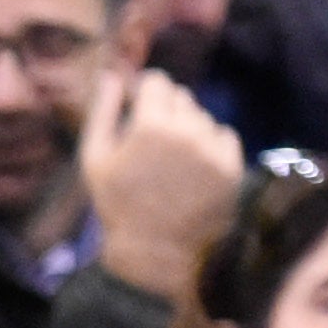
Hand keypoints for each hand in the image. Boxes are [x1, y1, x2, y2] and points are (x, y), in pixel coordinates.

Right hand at [80, 70, 247, 298]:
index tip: (141, 109)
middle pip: (182, 97)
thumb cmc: (118, 205)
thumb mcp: (95, 159)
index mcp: (149, 125)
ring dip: (189, 130)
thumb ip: (102, 112)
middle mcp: (186, 130)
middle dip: (167, 112)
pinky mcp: (232, 165)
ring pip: (203, 118)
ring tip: (175, 163)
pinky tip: (195, 170)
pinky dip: (211, 146)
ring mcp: (212, 148)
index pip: (158, 81)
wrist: (158, 251)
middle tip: (155, 145)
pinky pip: (225, 136)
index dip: (147, 93)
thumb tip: (111, 76)